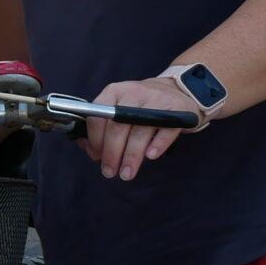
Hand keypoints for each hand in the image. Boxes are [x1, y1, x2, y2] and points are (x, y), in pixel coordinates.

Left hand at [78, 76, 202, 181]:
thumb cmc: (140, 105)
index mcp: (114, 92)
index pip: (98, 117)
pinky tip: (150, 156)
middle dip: (112, 153)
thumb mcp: (119, 109)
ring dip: (131, 156)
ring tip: (126, 173)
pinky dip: (157, 144)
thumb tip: (88, 148)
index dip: (95, 140)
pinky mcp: (177, 111)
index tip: (97, 158)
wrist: (175, 91)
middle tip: (110, 172)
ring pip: (140, 131)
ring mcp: (156, 101)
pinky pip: (166, 130)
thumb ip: (102, 127)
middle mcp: (133, 93)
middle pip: (118, 126)